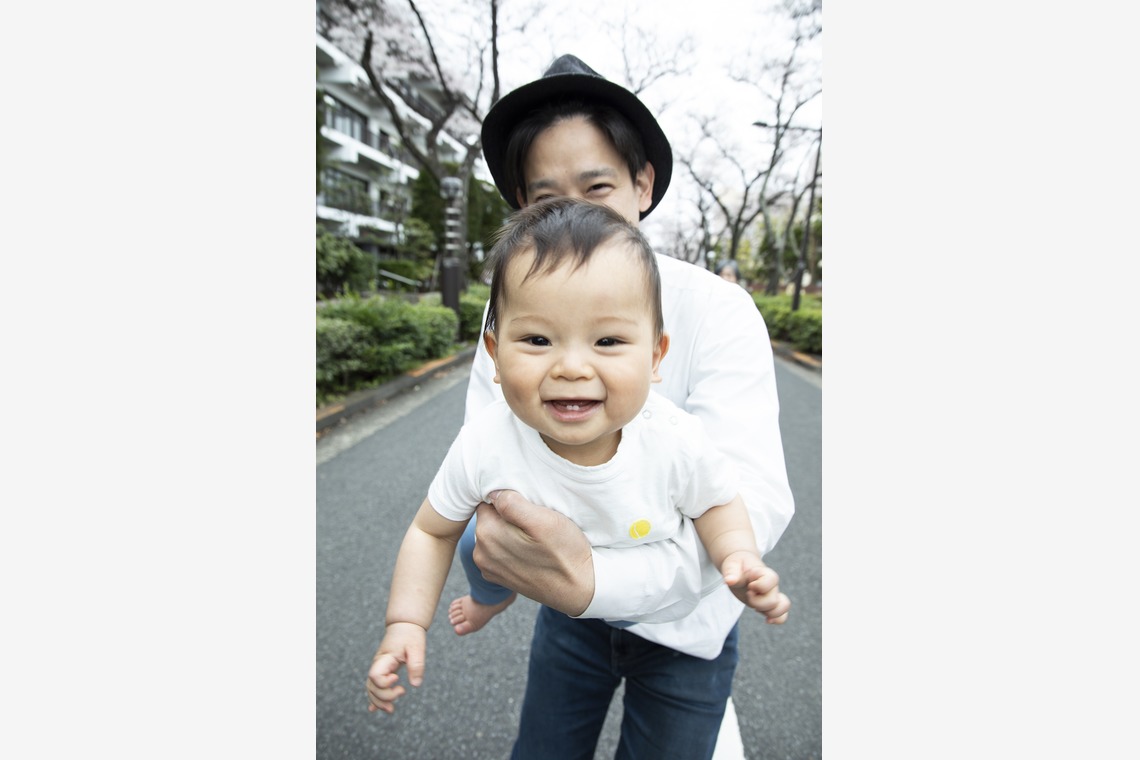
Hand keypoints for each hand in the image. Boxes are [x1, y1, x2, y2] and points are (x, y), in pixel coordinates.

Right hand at [365, 622, 425, 713]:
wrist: (405, 625)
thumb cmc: (411, 635)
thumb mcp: (417, 648)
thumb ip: (416, 665)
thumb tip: (415, 685)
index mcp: (384, 658)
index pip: (375, 675)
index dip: (384, 682)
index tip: (398, 678)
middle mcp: (378, 665)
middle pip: (371, 686)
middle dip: (384, 696)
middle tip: (402, 692)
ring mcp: (379, 668)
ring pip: (371, 689)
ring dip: (379, 701)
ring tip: (391, 709)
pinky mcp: (383, 671)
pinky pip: (375, 686)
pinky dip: (375, 699)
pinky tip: (375, 709)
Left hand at [472, 490, 594, 615]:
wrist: (577, 590)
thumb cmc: (565, 554)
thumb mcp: (544, 520)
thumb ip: (512, 503)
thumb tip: (493, 492)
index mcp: (487, 534)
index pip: (487, 500)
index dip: (509, 499)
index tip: (529, 508)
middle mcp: (481, 552)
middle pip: (490, 517)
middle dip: (509, 516)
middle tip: (535, 523)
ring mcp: (488, 567)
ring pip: (495, 533)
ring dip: (511, 531)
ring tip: (535, 539)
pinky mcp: (498, 576)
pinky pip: (500, 550)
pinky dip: (512, 547)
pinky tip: (531, 552)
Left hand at [722, 552, 790, 623]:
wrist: (740, 567)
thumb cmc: (736, 565)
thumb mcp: (731, 565)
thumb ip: (731, 572)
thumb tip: (729, 581)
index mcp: (764, 572)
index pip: (771, 580)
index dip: (759, 586)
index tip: (749, 585)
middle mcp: (771, 584)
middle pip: (773, 601)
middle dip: (757, 603)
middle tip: (748, 594)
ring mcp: (771, 594)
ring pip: (782, 608)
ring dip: (768, 612)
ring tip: (756, 608)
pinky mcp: (768, 603)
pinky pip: (782, 614)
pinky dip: (778, 619)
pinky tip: (767, 620)